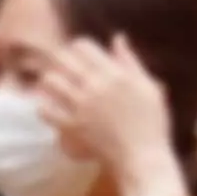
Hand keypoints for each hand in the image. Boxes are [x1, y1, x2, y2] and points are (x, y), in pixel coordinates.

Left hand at [24, 35, 185, 195]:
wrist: (143, 158)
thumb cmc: (152, 122)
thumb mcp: (148, 86)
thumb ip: (130, 61)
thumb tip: (118, 38)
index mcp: (114, 73)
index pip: (83, 46)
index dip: (78, 47)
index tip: (79, 55)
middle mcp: (94, 86)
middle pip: (62, 59)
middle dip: (60, 60)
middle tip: (62, 68)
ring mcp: (81, 107)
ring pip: (50, 82)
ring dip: (49, 81)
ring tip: (53, 86)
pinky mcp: (72, 127)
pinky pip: (46, 111)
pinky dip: (44, 107)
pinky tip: (49, 108)